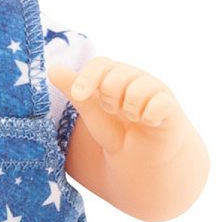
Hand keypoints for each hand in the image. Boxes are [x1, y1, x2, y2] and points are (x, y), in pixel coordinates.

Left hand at [48, 56, 188, 162]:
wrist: (140, 156)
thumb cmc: (115, 129)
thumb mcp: (91, 111)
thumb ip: (75, 90)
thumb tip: (53, 70)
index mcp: (114, 75)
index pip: (100, 65)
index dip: (87, 78)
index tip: (78, 95)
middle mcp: (134, 77)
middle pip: (116, 76)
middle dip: (109, 99)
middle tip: (115, 111)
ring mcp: (154, 89)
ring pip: (137, 90)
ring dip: (129, 110)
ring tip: (132, 118)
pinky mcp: (169, 105)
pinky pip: (157, 104)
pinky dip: (147, 116)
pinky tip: (147, 122)